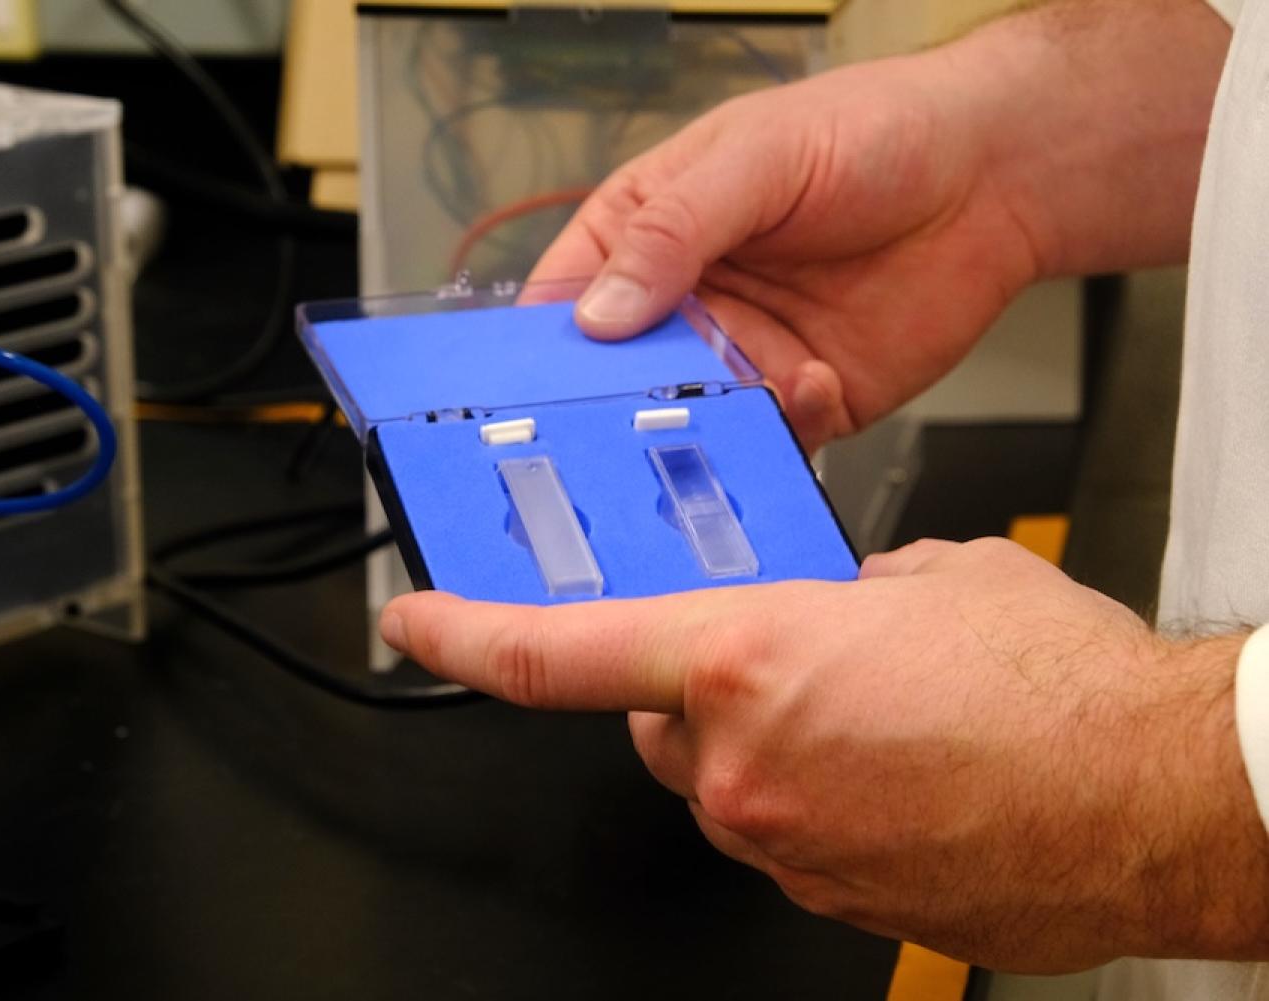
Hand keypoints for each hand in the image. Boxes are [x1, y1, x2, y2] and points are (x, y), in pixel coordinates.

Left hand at [379, 539, 1268, 971]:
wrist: (1159, 796)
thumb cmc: (1058, 686)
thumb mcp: (927, 578)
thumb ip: (836, 591)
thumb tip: (828, 606)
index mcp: (744, 664)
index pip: (553, 657)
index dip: (463, 638)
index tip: (416, 626)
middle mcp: (744, 768)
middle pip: (653, 726)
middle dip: (691, 689)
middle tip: (774, 658)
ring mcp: (785, 848)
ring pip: (723, 786)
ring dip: (766, 746)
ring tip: (870, 714)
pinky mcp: (832, 902)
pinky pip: (787, 837)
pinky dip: (816, 800)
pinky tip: (898, 768)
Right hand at [529, 56, 1041, 451]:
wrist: (995, 172)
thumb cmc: (873, 131)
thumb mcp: (756, 158)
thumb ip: (674, 231)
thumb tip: (599, 313)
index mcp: (649, 234)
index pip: (564, 303)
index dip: (537, 350)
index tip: (524, 392)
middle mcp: (687, 305)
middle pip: (616, 381)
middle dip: (614, 411)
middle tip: (619, 425)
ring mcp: (743, 356)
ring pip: (688, 421)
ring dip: (698, 430)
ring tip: (729, 406)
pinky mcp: (806, 398)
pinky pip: (770, 440)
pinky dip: (781, 432)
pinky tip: (817, 381)